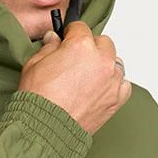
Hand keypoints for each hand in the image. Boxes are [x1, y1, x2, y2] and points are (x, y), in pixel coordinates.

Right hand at [17, 21, 131, 135]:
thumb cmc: (39, 99)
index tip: (67, 39)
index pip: (80, 28)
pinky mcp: (116, 99)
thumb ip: (48, 47)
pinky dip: (113, 84)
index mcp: (81, 46)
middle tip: (76, 59)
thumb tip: (53, 40)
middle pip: (103, 43)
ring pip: (115, 63)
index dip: (71, 33)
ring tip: (88, 76)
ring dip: (104, 65)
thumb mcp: (34, 64)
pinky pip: (123, 84)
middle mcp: (101, 60)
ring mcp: (112, 80)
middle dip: (90, 47)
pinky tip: (99, 88)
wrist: (45, 129)